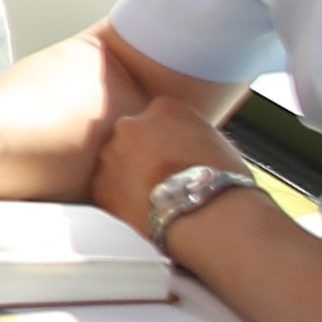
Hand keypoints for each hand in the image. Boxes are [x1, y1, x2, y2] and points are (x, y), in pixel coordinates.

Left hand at [88, 97, 245, 233]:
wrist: (207, 213)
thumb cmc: (223, 180)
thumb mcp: (214, 141)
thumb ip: (187, 133)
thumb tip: (182, 140)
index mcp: (164, 108)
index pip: (156, 118)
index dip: (164, 140)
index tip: (171, 156)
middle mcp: (131, 123)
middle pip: (131, 137)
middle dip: (140, 154)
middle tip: (159, 178)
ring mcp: (111, 152)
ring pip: (113, 162)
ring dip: (125, 176)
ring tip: (152, 197)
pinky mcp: (99, 182)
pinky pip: (104, 188)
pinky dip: (116, 198)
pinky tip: (140, 210)